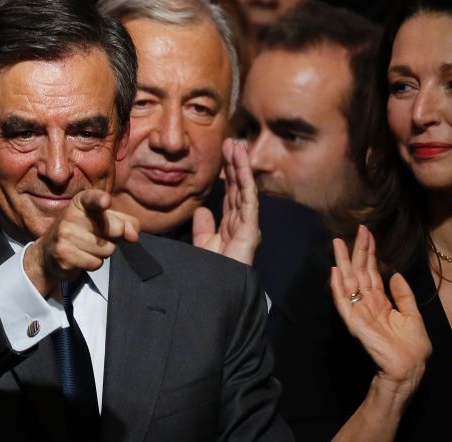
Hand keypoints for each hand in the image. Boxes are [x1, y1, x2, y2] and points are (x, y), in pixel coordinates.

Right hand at [25, 189, 139, 296]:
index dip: (100, 200)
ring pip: (107, 249)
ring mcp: (65, 236)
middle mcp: (70, 215)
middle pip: (114, 230)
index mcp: (81, 202)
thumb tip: (133, 236)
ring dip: (103, 252)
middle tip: (97, 235)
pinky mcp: (64, 255)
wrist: (49, 252)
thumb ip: (125, 223)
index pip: (92, 198)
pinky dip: (94, 263)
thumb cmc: (82, 232)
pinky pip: (96, 263)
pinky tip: (81, 257)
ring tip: (87, 247)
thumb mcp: (104, 220)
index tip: (105, 201)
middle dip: (114, 237)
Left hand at [192, 138, 260, 264]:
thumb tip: (202, 210)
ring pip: (245, 190)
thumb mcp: (204, 246)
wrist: (214, 290)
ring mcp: (247, 226)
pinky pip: (249, 203)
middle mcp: (242, 223)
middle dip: (236, 164)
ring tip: (238, 145)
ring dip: (242, 167)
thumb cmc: (211, 271)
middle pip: (239, 187)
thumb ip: (203, 228)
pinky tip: (243, 168)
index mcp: (232, 224)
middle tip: (232, 140)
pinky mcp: (250, 231)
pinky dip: (246, 184)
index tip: (225, 152)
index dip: (229, 172)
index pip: (231, 192)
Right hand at [330, 225, 431, 398]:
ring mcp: (358, 311)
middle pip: (358, 272)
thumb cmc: (413, 346)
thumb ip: (403, 295)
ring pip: (347, 282)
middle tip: (354, 230)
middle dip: (355, 251)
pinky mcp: (354, 322)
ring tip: (338, 243)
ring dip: (342, 263)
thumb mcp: (412, 315)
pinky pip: (342, 302)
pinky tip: (335, 272)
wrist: (410, 367)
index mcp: (380, 301)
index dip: (369, 252)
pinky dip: (337, 287)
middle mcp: (366, 303)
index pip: (371, 272)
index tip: (367, 233)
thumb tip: (395, 274)